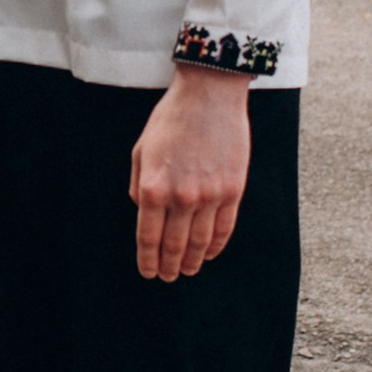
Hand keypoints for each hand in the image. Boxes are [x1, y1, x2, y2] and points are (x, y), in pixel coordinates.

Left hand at [129, 67, 251, 281]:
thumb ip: (138, 185)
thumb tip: (142, 212)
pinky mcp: (233, 190)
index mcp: (152, 187)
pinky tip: (208, 253)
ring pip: (200, 242)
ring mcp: (209, 195)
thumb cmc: (170, 120)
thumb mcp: (141, 150)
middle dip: (169, 266)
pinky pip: (224, 228)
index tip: (148, 272)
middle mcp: (181, 196)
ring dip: (192, 261)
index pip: (148, 237)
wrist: (209, 95)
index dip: (147, 260)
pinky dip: (215, 245)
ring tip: (187, 270)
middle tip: (168, 277)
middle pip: (174, 246)